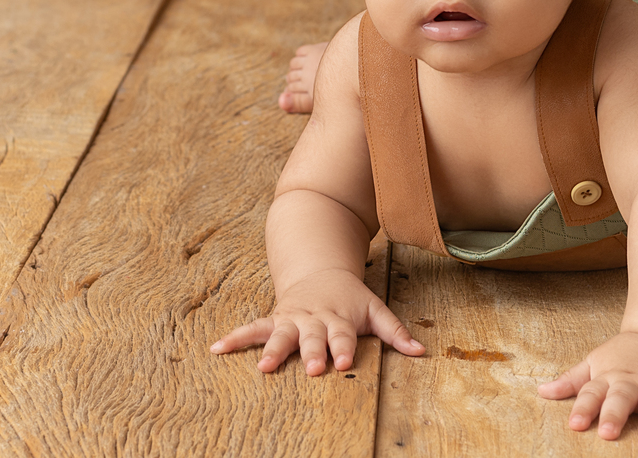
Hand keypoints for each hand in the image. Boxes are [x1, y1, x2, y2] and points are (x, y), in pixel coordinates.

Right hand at [210, 268, 424, 374]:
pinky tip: (217, 349)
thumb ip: (395, 332)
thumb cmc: (350, 297)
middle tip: (311, 368)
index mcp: (339, 318)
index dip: (343, 347)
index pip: (343, 334)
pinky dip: (235, 338)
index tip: (343, 361)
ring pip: (280, 334)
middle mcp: (313, 319)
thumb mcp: (375, 309)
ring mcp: (291, 319)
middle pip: (312, 337)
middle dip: (311, 352)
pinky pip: (252, 328)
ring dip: (272, 349)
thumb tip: (421, 351)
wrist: (319, 270)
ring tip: (264, 367)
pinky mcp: (274, 319)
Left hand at [537, 331, 637, 441]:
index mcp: (609, 377)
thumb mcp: (594, 364)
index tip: (575, 425)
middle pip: (621, 397)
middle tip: (608, 433)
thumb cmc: (623, 356)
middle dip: (614, 415)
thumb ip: (571, 381)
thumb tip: (541, 391)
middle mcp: (633, 381)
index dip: (583, 409)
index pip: (592, 393)